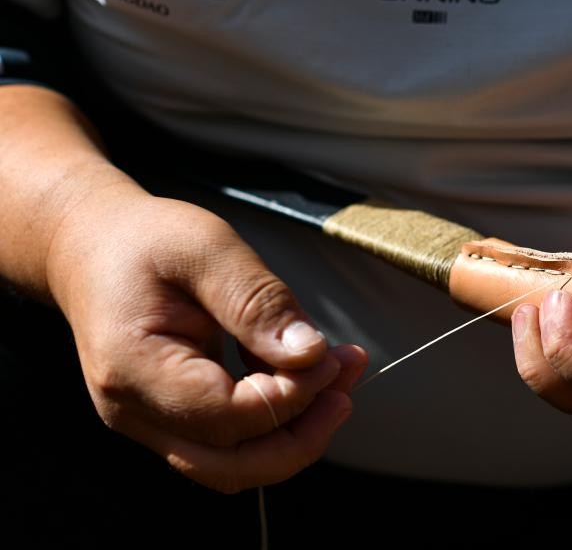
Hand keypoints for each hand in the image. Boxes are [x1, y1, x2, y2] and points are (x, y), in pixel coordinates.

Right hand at [46, 182, 367, 492]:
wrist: (91, 246)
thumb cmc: (144, 240)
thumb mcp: (208, 248)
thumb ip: (258, 303)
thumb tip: (309, 354)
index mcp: (135, 367)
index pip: (228, 417)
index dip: (291, 396)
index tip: (331, 357)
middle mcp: (134, 409)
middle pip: (230, 466)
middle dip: (302, 436)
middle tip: (346, 388)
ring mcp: (149, 420)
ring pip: (232, 464)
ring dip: (294, 432)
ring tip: (338, 376)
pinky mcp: (170, 415)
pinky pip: (229, 440)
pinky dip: (275, 416)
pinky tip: (307, 373)